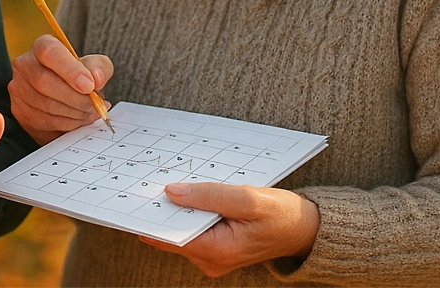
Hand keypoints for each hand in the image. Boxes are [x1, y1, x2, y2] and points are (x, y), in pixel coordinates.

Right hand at [9, 34, 112, 144]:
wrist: (62, 96)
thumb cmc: (76, 76)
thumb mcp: (93, 66)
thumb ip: (99, 68)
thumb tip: (97, 78)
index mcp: (42, 46)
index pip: (50, 52)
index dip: (70, 70)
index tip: (89, 85)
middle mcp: (25, 64)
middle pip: (45, 81)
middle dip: (76, 97)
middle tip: (94, 104)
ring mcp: (19, 89)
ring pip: (46, 105)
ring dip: (75, 112)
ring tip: (90, 111)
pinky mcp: (20, 111)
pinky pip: (46, 121)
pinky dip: (68, 123)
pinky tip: (79, 118)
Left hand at [138, 182, 318, 277]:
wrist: (304, 229)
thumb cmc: (281, 214)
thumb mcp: (248, 199)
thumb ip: (210, 196)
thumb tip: (171, 192)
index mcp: (217, 251)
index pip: (170, 235)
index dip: (152, 214)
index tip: (136, 193)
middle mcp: (210, 260)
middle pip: (172, 232)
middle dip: (162, 207)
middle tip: (147, 178)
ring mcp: (212, 256)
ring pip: (180, 229)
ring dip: (176, 207)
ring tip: (167, 181)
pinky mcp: (215, 248)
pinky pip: (192, 228)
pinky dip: (189, 211)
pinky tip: (188, 192)